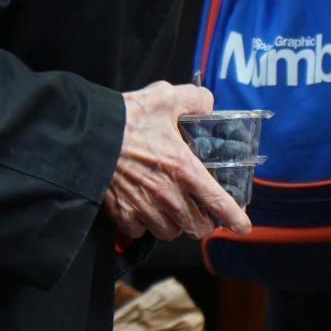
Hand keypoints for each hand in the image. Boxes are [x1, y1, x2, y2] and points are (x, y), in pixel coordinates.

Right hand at [102, 82, 252, 240]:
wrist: (86, 135)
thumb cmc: (128, 117)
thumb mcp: (167, 97)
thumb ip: (195, 99)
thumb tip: (208, 103)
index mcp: (184, 168)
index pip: (218, 201)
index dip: (234, 217)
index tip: (244, 227)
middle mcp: (167, 194)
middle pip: (195, 226)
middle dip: (203, 223)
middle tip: (201, 213)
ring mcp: (143, 207)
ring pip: (170, 232)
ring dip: (175, 226)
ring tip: (174, 213)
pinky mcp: (121, 213)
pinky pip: (140, 231)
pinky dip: (145, 226)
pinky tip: (144, 212)